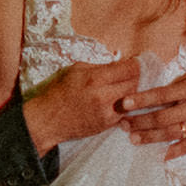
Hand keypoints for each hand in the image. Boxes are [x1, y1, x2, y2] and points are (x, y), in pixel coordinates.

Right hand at [23, 57, 142, 155]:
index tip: (138, 62)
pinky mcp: (107, 123)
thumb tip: (117, 63)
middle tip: (134, 75)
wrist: (47, 119)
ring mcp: (107, 111)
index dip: (136, 64)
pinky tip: (120, 102)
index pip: (129, 68)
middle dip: (136, 78)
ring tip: (126, 87)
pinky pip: (125, 112)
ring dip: (132, 92)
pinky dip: (125, 106)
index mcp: (94, 77)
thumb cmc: (57, 92)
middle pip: (135, 83)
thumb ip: (98, 67)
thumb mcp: (74, 71)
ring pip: (133, 98)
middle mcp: (103, 94)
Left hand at [119, 70, 185, 159]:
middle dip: (139, 122)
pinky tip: (159, 155)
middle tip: (122, 124)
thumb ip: (177, 85)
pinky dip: (174, 152)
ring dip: (150, 137)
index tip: (123, 104)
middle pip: (162, 117)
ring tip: (133, 138)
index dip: (141, 100)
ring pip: (172, 133)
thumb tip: (154, 94)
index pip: (161, 95)